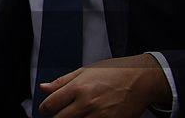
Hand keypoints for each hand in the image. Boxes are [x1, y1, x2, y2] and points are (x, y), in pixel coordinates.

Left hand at [38, 54, 171, 117]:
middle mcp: (87, 103)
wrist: (142, 79)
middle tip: (59, 114)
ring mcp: (100, 116)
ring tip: (75, 114)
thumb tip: (43, 88)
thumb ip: (61, 81)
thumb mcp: (84, 71)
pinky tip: (89, 117)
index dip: (44, 109)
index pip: (50, 105)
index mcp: (78, 87)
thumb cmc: (114, 72)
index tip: (46, 110)